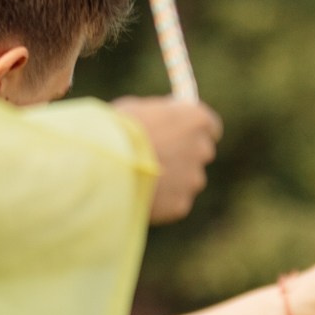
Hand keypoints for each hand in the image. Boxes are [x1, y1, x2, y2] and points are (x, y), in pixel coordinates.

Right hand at [118, 96, 221, 223]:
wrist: (103, 167)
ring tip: (140, 179)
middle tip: (159, 158)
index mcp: (196, 119)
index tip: (181, 134)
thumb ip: (160, 116)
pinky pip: (173, 201)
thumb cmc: (116, 131)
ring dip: (172, 180)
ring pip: (187, 180)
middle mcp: (202, 150)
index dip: (193, 131)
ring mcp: (193, 179)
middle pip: (201, 153)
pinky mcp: (180, 205)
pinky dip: (161, 201)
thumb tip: (163, 119)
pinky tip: (139, 194)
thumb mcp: (138, 110)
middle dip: (184, 156)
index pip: (210, 126)